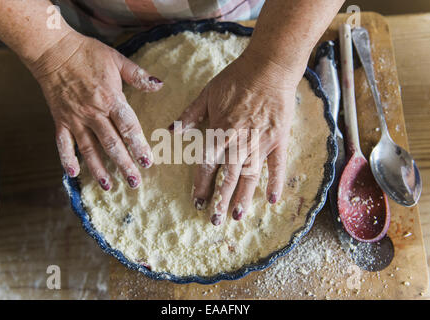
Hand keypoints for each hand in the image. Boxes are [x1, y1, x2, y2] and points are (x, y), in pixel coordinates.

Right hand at [28, 31, 162, 190]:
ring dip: (99, 169)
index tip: (148, 162)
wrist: (53, 50)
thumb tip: (160, 85)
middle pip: (112, 144)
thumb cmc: (88, 53)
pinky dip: (66, 159)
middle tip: (135, 182)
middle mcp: (93, 113)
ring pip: (89, 149)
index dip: (139, 146)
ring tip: (109, 186)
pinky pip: (63, 143)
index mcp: (111, 98)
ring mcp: (75, 118)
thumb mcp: (117, 59)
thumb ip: (138, 75)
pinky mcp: (60, 120)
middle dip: (124, 164)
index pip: (128, 127)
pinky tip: (73, 174)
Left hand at [173, 50, 300, 224]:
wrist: (268, 67)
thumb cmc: (236, 79)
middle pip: (228, 176)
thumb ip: (189, 114)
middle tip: (215, 221)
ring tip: (238, 216)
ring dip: (244, 197)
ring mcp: (260, 142)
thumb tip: (171, 130)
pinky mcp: (278, 139)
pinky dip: (275, 182)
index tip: (197, 202)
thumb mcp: (207, 93)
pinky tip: (273, 200)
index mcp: (219, 131)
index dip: (201, 185)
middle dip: (220, 200)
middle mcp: (238, 141)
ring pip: (250, 175)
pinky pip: (277, 164)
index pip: (207, 165)